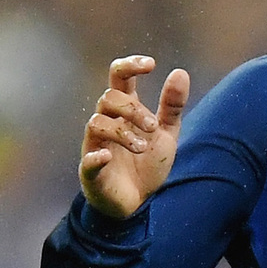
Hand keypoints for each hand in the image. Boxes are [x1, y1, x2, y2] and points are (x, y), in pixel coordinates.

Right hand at [77, 55, 189, 220]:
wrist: (138, 202)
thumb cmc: (146, 164)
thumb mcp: (166, 133)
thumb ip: (172, 105)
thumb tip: (180, 72)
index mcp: (123, 112)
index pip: (118, 78)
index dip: (130, 66)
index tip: (151, 65)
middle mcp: (106, 124)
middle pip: (108, 99)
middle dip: (133, 109)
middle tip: (153, 128)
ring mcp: (95, 146)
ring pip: (96, 123)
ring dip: (122, 132)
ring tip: (143, 147)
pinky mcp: (91, 172)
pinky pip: (86, 160)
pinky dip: (95, 156)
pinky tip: (107, 156)